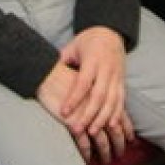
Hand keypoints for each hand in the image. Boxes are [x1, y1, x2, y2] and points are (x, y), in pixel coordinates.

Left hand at [57, 27, 129, 154]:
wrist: (111, 31)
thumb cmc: (87, 40)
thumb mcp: (72, 47)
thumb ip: (61, 61)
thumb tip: (42, 71)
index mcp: (93, 60)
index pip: (83, 83)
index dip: (74, 99)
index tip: (64, 113)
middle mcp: (106, 69)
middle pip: (98, 95)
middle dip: (88, 114)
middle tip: (77, 129)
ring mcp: (116, 76)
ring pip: (112, 101)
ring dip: (103, 118)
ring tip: (93, 132)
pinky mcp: (122, 81)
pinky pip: (121, 100)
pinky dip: (117, 114)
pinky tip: (112, 126)